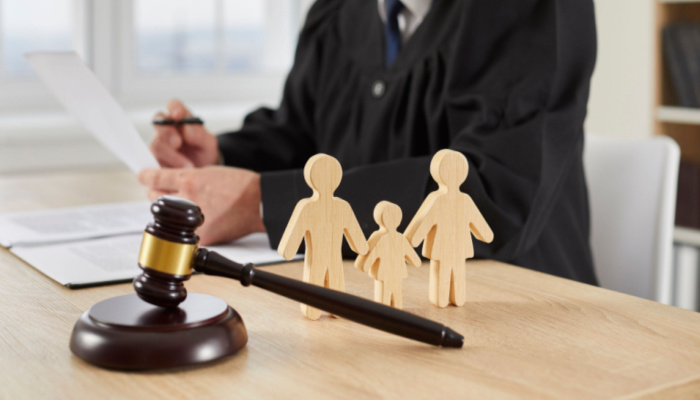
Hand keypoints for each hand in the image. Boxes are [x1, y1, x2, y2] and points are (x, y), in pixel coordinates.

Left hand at [138, 166, 264, 244]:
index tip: (142, 176)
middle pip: (156, 198)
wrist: (259, 203)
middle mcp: (188, 200)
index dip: (146, 177)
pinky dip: (190, 228)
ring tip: (187, 208)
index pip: (156, 178)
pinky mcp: (201, 237)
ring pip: (169, 218)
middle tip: (166, 193)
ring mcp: (193, 221)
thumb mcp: (210, 172)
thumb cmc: (240, 186)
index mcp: (190, 180)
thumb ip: (189, 178)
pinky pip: (186, 233)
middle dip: (159, 194)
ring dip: (173, 213)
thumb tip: (171, 184)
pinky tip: (202, 220)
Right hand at [150, 99, 219, 167]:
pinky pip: (152, 162)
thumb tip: (187, 130)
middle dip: (167, 132)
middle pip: (159, 123)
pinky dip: (164, 167)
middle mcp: (166, 129)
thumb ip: (200, 135)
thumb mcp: (208, 144)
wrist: (202, 173)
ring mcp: (159, 145)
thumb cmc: (204, 152)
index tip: (179, 115)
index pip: (174, 106)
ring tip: (188, 166)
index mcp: (180, 119)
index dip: (174, 108)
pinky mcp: (154, 161)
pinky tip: (175, 172)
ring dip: (171, 155)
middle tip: (178, 143)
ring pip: (156, 144)